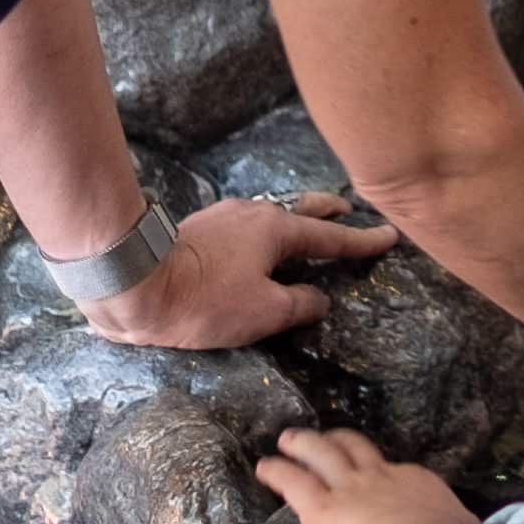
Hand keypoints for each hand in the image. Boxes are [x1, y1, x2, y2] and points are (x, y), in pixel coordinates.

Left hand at [82, 193, 397, 348]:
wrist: (134, 284)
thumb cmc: (205, 299)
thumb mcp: (263, 313)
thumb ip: (298, 305)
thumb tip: (318, 299)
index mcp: (277, 230)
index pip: (331, 238)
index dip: (362, 242)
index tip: (389, 235)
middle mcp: (255, 214)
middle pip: (301, 210)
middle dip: (327, 213)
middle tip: (346, 211)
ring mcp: (224, 217)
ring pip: (270, 217)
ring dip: (290, 223)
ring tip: (300, 233)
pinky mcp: (198, 230)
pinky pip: (244, 228)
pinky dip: (262, 234)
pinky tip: (252, 248)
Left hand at [256, 426, 475, 523]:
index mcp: (416, 484)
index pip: (397, 473)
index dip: (383, 472)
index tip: (377, 474)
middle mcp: (381, 477)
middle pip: (357, 448)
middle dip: (339, 440)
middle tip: (326, 437)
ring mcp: (350, 488)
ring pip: (323, 454)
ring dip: (304, 444)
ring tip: (289, 438)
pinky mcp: (321, 508)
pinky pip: (295, 482)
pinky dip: (278, 472)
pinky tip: (264, 467)